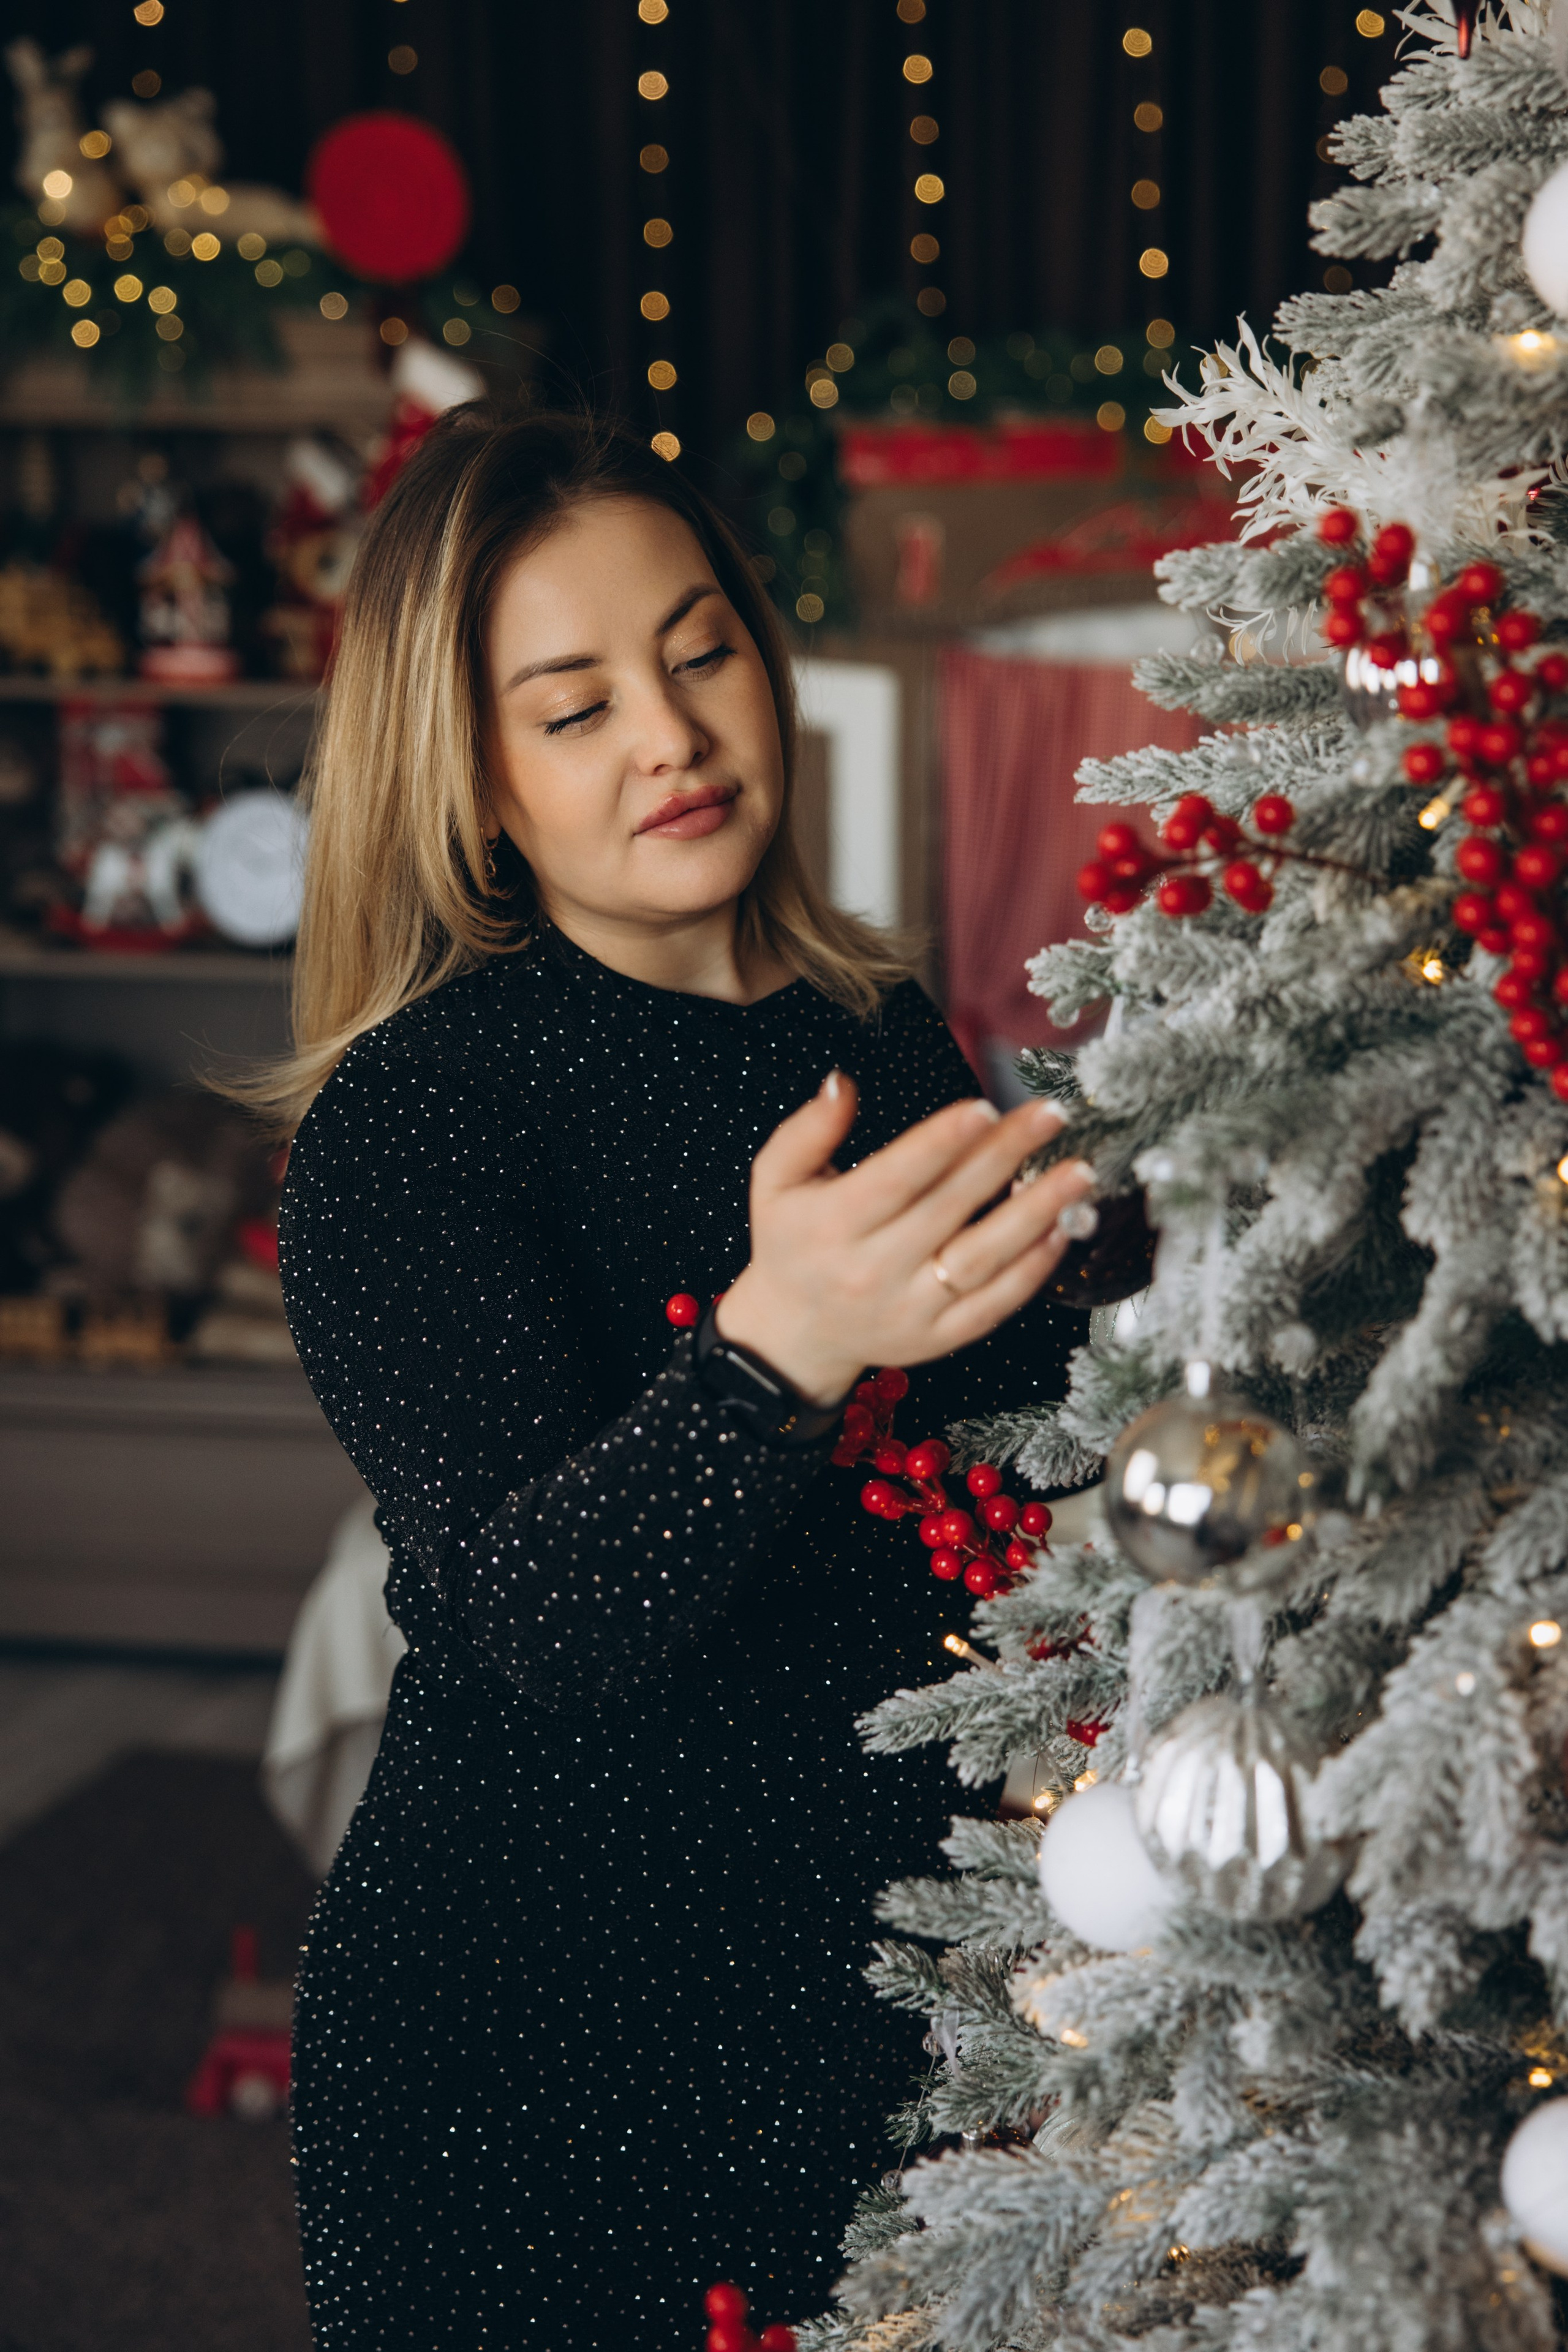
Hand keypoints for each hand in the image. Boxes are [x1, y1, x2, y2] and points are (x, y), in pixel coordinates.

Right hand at [714, 1072, 1094, 1406]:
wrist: (794, 1333)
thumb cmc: (792, 1243)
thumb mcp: (776, 1180)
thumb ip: (807, 1130)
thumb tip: (843, 1083)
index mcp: (833, 1224)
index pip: (895, 1178)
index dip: (942, 1142)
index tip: (986, 1107)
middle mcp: (873, 1270)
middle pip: (949, 1207)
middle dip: (1005, 1158)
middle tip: (1051, 1116)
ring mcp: (910, 1309)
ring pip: (983, 1259)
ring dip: (1037, 1214)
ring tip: (1078, 1174)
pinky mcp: (938, 1338)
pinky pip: (995, 1304)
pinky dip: (1033, 1269)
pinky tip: (1063, 1229)